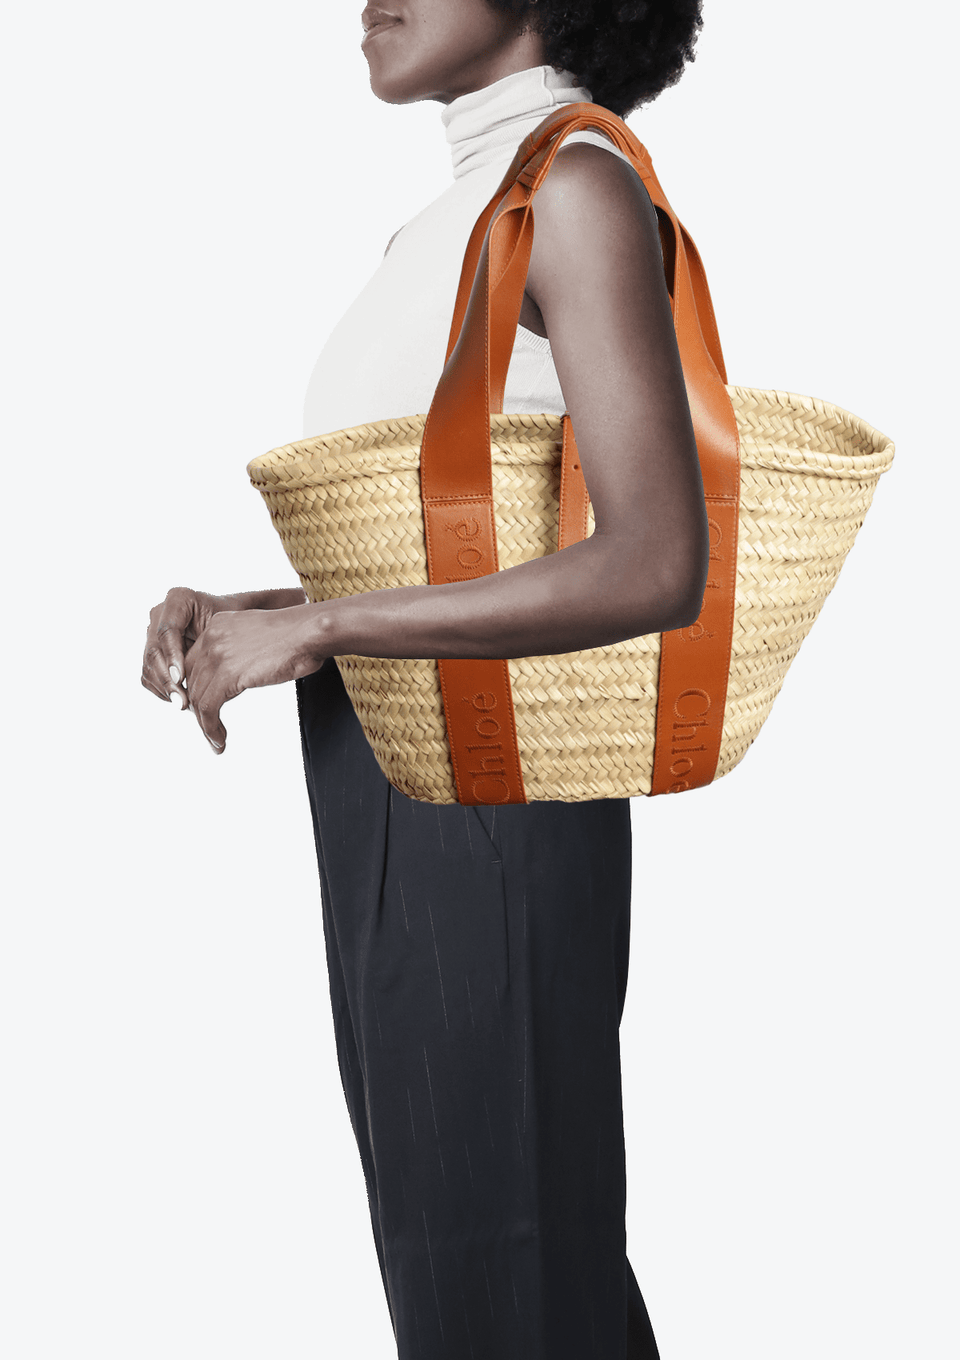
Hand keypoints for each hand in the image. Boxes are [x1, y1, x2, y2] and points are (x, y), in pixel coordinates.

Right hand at [141, 587, 232, 709]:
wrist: (235, 626)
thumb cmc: (237, 622)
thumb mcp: (228, 628)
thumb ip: (213, 643)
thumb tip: (197, 673)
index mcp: (178, 599)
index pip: (167, 630)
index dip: (172, 656)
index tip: (181, 678)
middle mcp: (160, 613)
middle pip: (154, 650)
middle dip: (167, 679)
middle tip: (182, 701)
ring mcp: (153, 631)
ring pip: (149, 665)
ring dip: (164, 688)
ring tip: (184, 704)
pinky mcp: (153, 650)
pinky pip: (149, 673)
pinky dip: (162, 689)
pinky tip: (180, 699)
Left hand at [182, 606, 326, 752]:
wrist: (311, 631)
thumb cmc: (298, 635)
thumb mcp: (258, 636)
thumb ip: (241, 650)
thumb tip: (239, 672)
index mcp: (218, 625)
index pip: (193, 662)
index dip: (197, 688)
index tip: (205, 707)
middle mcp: (211, 637)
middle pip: (193, 681)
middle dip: (198, 709)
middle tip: (209, 728)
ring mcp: (217, 655)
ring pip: (197, 698)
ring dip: (204, 725)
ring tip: (215, 741)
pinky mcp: (228, 675)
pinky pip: (208, 708)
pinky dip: (210, 728)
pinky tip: (219, 740)